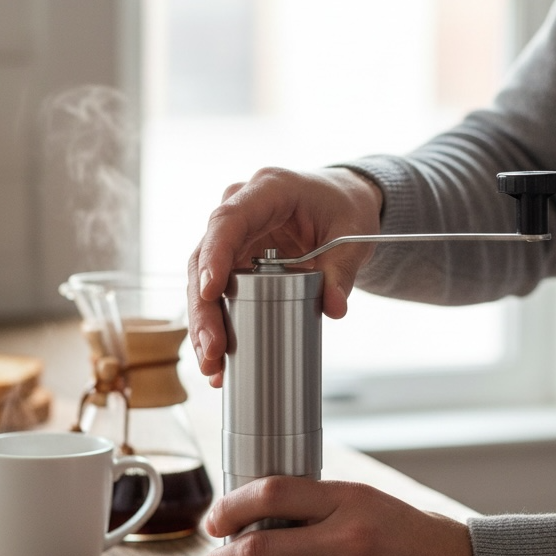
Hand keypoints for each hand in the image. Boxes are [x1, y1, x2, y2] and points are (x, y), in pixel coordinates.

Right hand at [188, 166, 382, 385]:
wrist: (341, 200)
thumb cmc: (345, 207)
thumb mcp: (353, 235)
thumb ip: (342, 271)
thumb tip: (333, 309)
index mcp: (269, 189)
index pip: (229, 220)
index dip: (214, 256)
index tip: (210, 292)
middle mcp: (240, 208)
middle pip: (204, 257)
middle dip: (204, 308)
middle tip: (213, 348)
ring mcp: (233, 235)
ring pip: (201, 279)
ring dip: (204, 324)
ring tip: (212, 365)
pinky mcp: (233, 259)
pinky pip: (216, 292)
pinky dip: (217, 325)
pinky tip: (219, 361)